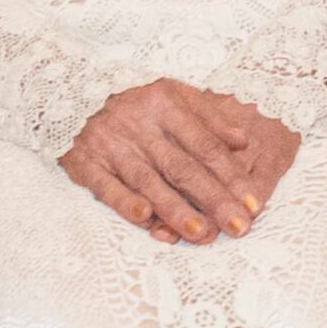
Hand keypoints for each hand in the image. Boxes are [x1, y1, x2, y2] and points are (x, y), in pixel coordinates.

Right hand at [60, 78, 299, 239]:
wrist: (73, 93)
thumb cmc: (138, 102)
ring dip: (176, 211)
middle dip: (213, 199)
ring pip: (149, 181)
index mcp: (166, 105)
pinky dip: (126, 203)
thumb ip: (210, 118)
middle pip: (182, 167)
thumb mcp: (175, 94)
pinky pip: (108, 187)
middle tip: (238, 226)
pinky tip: (146, 219)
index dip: (231, 175)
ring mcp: (112, 145)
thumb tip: (244, 141)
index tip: (253, 203)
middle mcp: (140, 125)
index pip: (205, 145)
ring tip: (202, 234)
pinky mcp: (86, 163)